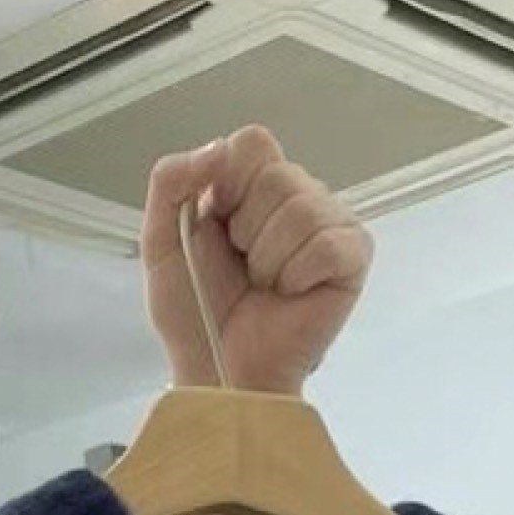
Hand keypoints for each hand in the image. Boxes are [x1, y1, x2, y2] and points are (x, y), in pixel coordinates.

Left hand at [144, 126, 370, 394]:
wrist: (218, 372)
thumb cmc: (194, 316)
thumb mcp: (160, 244)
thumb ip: (169, 183)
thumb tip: (216, 147)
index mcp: (251, 185)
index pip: (251, 142)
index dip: (228, 184)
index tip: (216, 228)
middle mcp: (296, 195)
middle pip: (276, 175)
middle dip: (244, 231)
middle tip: (242, 270)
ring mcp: (330, 223)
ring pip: (300, 209)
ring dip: (267, 260)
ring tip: (264, 286)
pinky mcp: (353, 255)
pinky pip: (328, 243)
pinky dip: (297, 275)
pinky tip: (291, 294)